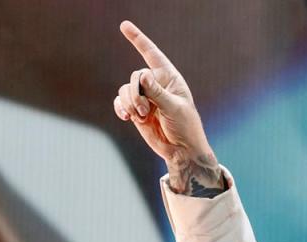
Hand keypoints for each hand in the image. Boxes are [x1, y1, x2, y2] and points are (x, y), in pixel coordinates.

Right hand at [113, 20, 222, 194]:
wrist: (182, 151)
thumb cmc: (186, 127)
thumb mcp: (174, 108)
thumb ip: (157, 93)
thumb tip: (142, 77)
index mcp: (170, 79)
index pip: (152, 55)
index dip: (138, 40)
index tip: (124, 25)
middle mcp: (156, 85)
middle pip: (135, 77)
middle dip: (136, 93)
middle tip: (144, 111)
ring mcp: (145, 98)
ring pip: (125, 89)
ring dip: (129, 103)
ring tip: (140, 117)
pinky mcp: (137, 110)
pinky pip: (120, 102)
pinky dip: (120, 108)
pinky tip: (126, 117)